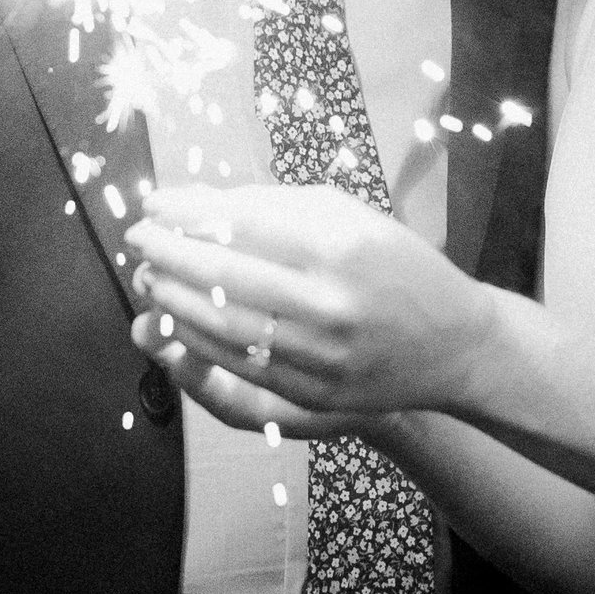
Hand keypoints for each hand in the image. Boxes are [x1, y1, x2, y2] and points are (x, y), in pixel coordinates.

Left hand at [127, 183, 495, 429]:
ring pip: (220, 323)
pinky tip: (176, 318)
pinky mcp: (313, 391)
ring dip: (172, 296)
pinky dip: (195, 338)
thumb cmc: (397, 267)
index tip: (154, 202)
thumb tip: (190, 202)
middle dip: (166, 251)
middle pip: (220, 271)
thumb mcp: (349, 217)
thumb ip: (272, 207)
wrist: (455, 345)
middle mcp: (329, 298)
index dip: (185, 212)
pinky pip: (236, 362)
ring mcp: (320, 351)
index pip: (239, 221)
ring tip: (150, 274)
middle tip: (139, 237)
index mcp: (339, 242)